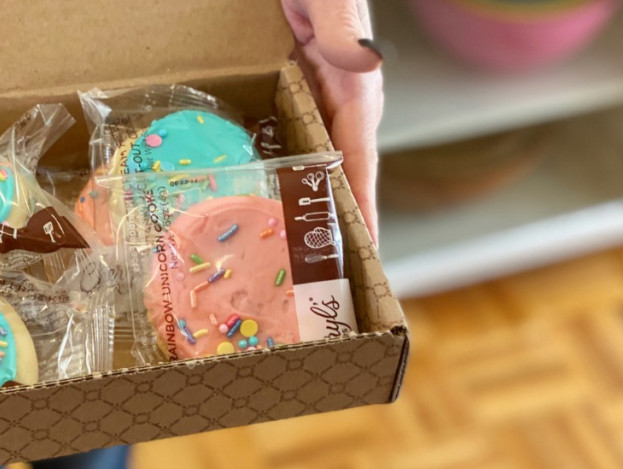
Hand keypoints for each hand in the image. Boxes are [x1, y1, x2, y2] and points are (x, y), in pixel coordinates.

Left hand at [281, 0, 383, 242]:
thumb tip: (360, 66)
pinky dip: (284, 179)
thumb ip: (342, 29)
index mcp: (356, 92)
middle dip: (335, 231)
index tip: (361, 265)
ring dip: (306, 211)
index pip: (361, 168)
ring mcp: (320, 101)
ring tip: (292, 260)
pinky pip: (294, 146)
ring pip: (316, 168)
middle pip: (342, 180)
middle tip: (321, 283)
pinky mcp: (297, 93)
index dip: (358, 217)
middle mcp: (344, 104)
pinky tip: (261, 201)